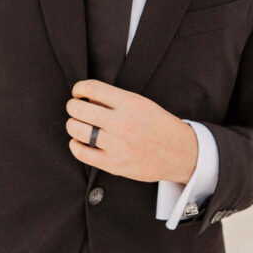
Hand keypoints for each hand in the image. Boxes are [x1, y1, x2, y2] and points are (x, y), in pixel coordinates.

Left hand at [66, 79, 197, 183]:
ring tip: (78, 124)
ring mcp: (117, 145)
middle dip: (73, 106)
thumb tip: (85, 97)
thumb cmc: (158, 125)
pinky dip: (75, 144)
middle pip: (79, 109)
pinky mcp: (113, 164)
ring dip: (73, 124)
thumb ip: (114, 99)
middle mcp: (121, 123)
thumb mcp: (141, 103)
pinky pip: (81, 152)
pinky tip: (80, 141)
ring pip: (76, 129)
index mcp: (130, 103)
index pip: (91, 88)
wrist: (179, 153)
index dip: (79, 88)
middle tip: (76, 108)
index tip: (78, 92)